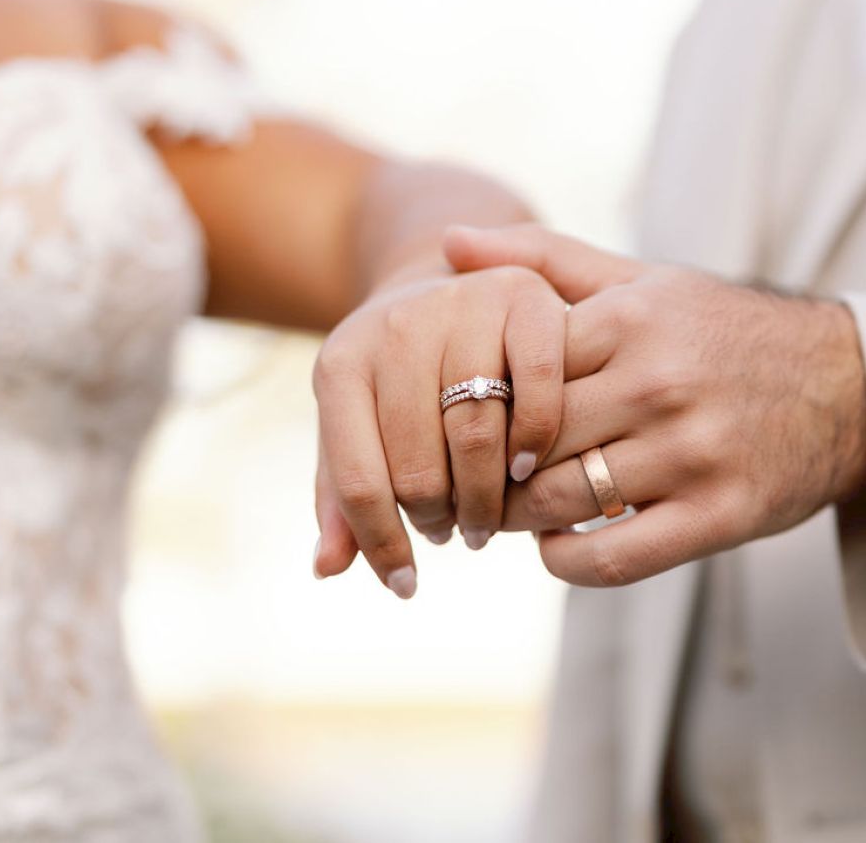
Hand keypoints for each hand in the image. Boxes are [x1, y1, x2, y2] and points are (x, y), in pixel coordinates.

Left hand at [312, 247, 566, 596]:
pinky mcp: (522, 295)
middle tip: (455, 535)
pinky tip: (527, 467)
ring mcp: (460, 305)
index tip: (404, 583)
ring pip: (478, 433)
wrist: (443, 281)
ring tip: (488, 520)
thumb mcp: (356, 424)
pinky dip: (536, 437)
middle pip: (420, 466)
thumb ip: (341, 494)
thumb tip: (327, 567)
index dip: (382, 545)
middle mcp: (395, 328)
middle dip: (438, 520)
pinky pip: (538, 385)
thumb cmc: (395, 377)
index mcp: (340, 365)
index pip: (359, 482)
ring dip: (487, 496)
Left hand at [444, 226, 865, 586]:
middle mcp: (660, 383)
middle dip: (483, 466)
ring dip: (517, 516)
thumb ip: (546, 259)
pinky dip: (566, 559)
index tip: (457, 420)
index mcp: (631, 320)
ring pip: (558, 500)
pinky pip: (613, 558)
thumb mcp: (643, 280)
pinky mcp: (721, 515)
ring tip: (505, 509)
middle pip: (526, 439)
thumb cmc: (721, 329)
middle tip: (462, 480)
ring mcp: (693, 453)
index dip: (472, 401)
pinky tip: (557, 543)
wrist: (848, 385)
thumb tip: (449, 240)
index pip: (511, 368)